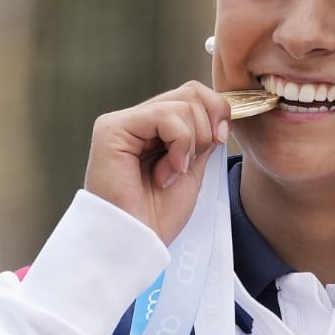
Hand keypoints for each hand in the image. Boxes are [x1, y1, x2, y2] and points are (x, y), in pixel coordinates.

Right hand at [84, 82, 231, 245]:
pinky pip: (164, 116)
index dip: (217, 112)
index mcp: (153, 128)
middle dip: (206, 129)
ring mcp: (122, 122)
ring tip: (171, 174)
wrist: (137, 243)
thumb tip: (222, 108)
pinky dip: (178, 144)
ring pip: (181, 103)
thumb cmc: (159, 215)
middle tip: (190, 164)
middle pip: (190, 92)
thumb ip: (203, 136)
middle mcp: (136, 120)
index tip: (220, 143)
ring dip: (190, 143)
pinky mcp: (112, 129)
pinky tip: (165, 172)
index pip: (193, 94)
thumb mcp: (193, 168)